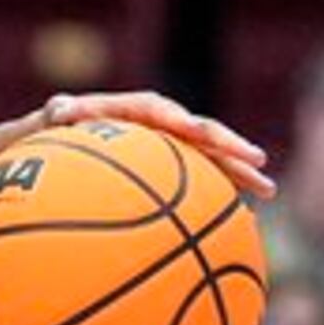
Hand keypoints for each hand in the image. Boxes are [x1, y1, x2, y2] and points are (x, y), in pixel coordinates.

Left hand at [39, 92, 277, 197]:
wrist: (63, 136)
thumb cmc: (55, 129)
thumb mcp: (55, 119)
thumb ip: (62, 112)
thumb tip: (58, 107)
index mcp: (136, 110)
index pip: (164, 112)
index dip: (182, 120)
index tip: (198, 131)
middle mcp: (161, 124)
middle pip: (201, 133)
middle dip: (230, 146)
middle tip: (258, 160)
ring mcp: (171, 145)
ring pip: (211, 158)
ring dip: (239, 172)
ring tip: (268, 189)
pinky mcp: (175, 164)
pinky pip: (203, 179)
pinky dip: (221, 194)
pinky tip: (243, 217)